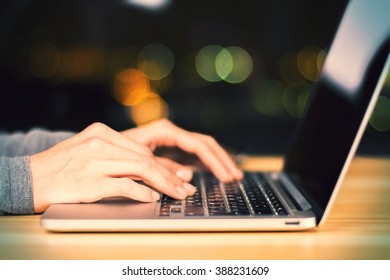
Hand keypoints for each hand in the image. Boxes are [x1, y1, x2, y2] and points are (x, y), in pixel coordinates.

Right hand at [30, 122, 195, 212]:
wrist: (30, 177)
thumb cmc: (62, 167)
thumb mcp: (90, 151)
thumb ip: (117, 156)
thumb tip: (148, 171)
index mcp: (102, 132)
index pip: (142, 150)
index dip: (164, 165)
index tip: (179, 176)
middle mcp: (100, 143)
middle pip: (145, 159)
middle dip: (170, 176)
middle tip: (184, 188)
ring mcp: (95, 161)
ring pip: (140, 169)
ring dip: (163, 184)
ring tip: (177, 194)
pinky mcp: (90, 181)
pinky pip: (124, 186)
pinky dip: (142, 193)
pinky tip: (152, 198)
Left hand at [122, 119, 242, 181]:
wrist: (100, 150)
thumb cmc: (115, 151)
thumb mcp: (139, 161)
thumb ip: (163, 169)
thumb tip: (187, 179)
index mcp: (165, 130)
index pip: (199, 145)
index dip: (215, 161)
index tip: (226, 175)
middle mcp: (171, 133)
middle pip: (205, 144)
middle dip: (222, 160)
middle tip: (236, 176)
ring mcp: (172, 140)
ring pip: (202, 148)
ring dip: (218, 161)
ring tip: (231, 175)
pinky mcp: (170, 149)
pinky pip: (193, 155)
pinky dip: (205, 164)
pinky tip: (215, 172)